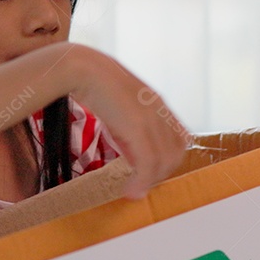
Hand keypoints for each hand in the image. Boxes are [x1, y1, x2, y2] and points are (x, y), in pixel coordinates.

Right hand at [69, 47, 187, 198]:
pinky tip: (130, 191)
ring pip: (165, 161)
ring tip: (133, 190)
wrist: (80, 68)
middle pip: (176, 152)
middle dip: (161, 173)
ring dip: (151, 181)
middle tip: (140, 183)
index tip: (148, 170)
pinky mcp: (138, 127)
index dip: (168, 159)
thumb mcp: (118, 107)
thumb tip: (131, 156)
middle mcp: (159, 110)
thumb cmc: (93, 84)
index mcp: (157, 103)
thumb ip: (129, 128)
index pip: (179, 139)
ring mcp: (151, 118)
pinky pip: (148, 163)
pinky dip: (141, 182)